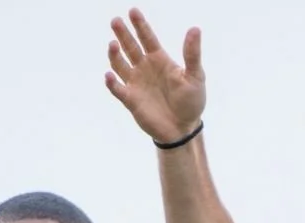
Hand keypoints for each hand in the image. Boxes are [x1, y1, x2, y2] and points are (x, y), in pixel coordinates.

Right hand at [104, 8, 204, 144]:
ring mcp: (136, 83)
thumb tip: (195, 29)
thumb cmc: (191, 102)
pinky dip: (111, 83)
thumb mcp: (195, 76)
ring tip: (113, 45)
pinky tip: (109, 75)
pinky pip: (117, 89)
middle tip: (115, 21)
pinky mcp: (130, 100)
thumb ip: (192, 53)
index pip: (147, 38)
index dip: (140, 25)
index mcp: (160, 60)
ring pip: (120, 65)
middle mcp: (145, 68)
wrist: (183, 128)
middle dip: (122, 34)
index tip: (133, 11)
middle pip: (130, 47)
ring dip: (114, 55)